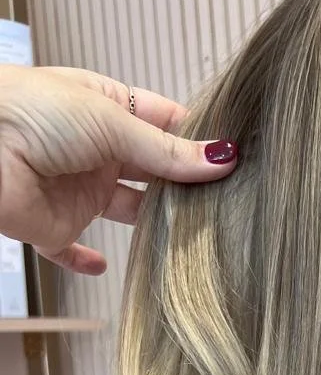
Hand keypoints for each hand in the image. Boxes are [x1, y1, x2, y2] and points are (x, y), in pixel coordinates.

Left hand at [0, 65, 237, 274]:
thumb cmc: (32, 113)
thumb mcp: (110, 122)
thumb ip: (167, 151)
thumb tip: (223, 159)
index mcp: (107, 108)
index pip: (164, 123)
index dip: (197, 139)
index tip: (234, 158)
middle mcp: (97, 150)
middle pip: (154, 171)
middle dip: (186, 184)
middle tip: (230, 200)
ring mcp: (78, 190)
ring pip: (129, 212)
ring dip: (157, 223)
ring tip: (197, 233)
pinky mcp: (55, 227)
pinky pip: (73, 250)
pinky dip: (88, 261)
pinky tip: (108, 265)